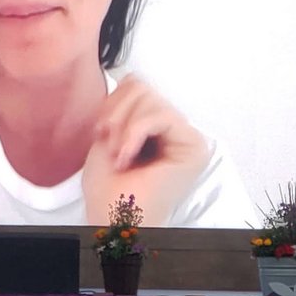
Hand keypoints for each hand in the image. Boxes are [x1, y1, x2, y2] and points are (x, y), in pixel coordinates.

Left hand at [81, 76, 211, 221]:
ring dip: (124, 127)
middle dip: (117, 114)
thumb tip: (132, 76)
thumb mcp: (109, 132)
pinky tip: (128, 157)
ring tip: (120, 155)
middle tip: (110, 146)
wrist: (113, 219)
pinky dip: (135, 133)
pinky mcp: (193, 146)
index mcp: (156, 127)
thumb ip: (124, 103)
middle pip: (142, 87)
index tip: (101, 132)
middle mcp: (176, 130)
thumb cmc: (107, 187)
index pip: (137, 85)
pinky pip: (161, 115)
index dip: (113, 103)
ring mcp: (187, 137)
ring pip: (150, 96)